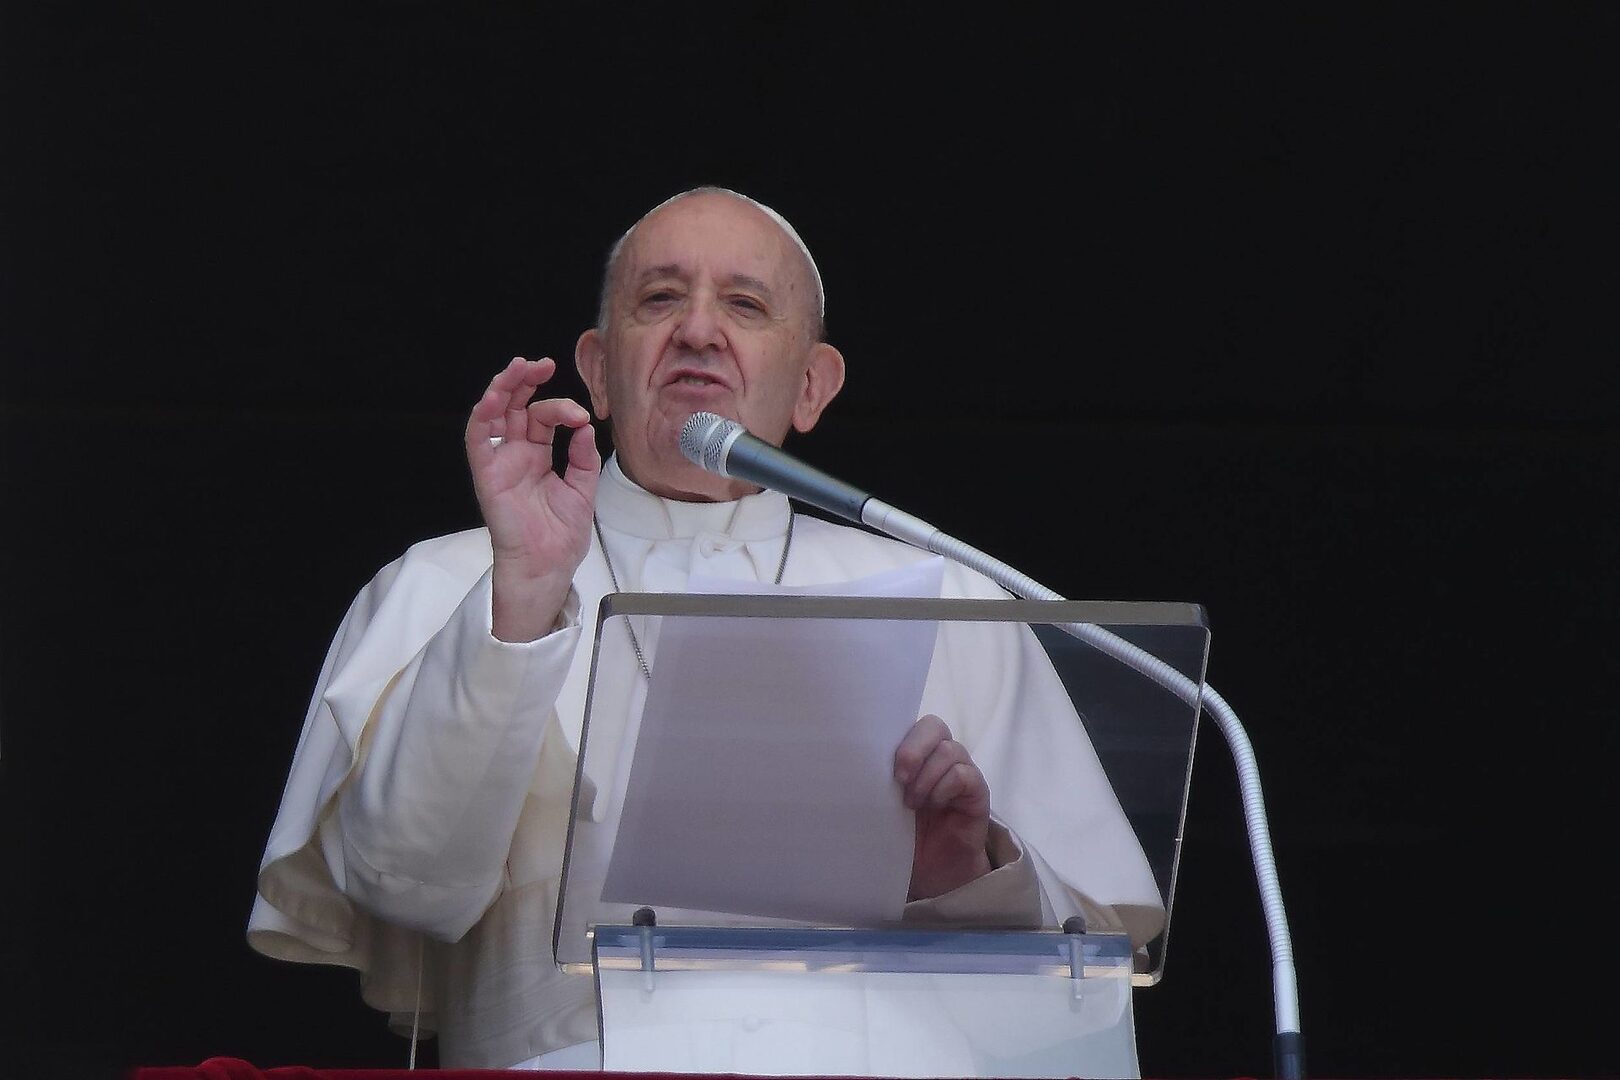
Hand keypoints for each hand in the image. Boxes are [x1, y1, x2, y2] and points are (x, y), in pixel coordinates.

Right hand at [464, 356, 601, 641]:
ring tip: (519, 368)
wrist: (549, 564)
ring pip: (494, 415)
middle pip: (515, 408)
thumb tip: (584, 425)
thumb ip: (583, 455)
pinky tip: (494, 398)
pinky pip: (478, 441)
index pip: (543, 418)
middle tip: (542, 365)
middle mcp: (516, 454)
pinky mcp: (486, 475)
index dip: (560, 409)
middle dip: (526, 382)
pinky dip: (483, 417)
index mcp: (537, 456)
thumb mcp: (583, 488)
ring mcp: (499, 463)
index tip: (580, 416)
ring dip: (503, 389)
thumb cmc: (562, 533)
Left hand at [893, 714, 992, 899]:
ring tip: (912, 803)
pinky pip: (965, 774)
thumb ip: (876, 779)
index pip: (911, 721)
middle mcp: (940, 756)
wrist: (930, 871)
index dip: (898, 734)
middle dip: (913, 749)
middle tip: (899, 779)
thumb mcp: (882, 803)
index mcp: (915, 752)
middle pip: (934, 725)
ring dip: (927, 776)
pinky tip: (934, 805)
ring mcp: (961, 771)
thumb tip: (853, 763)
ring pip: (950, 750)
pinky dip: (945, 787)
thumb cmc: (902, 834)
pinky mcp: (977, 791)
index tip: (878, 759)